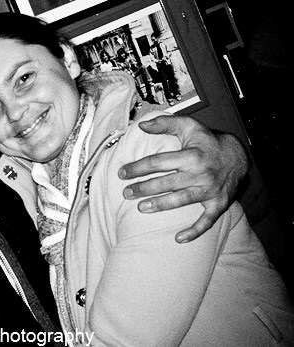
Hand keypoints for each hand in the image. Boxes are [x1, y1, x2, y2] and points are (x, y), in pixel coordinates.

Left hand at [118, 115, 247, 242]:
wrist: (239, 156)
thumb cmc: (208, 141)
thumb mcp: (189, 126)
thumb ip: (165, 123)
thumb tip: (141, 125)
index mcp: (191, 155)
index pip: (158, 162)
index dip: (138, 168)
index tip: (122, 173)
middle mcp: (200, 174)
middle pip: (166, 183)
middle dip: (143, 189)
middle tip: (126, 193)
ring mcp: (210, 191)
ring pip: (180, 201)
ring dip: (159, 205)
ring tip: (140, 208)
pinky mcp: (218, 204)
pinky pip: (206, 221)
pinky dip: (194, 231)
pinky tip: (178, 238)